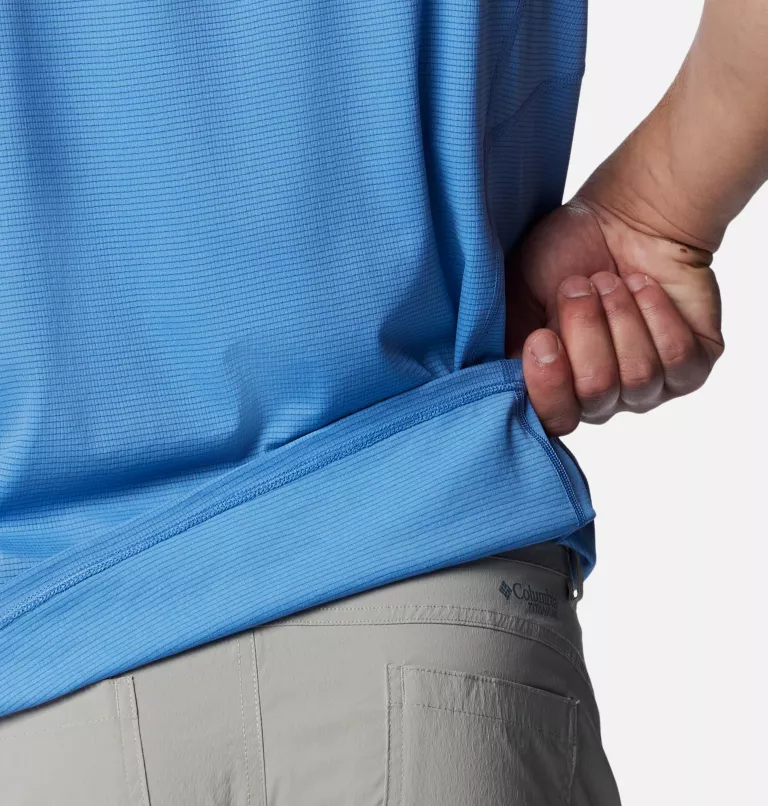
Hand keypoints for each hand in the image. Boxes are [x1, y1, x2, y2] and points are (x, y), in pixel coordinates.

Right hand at [504, 195, 724, 434]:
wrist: (622, 219)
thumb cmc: (565, 257)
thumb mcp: (517, 295)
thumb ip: (505, 341)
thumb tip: (504, 375)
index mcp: (557, 387)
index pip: (554, 419)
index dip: (548, 385)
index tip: (543, 336)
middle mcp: (603, 397)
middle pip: (596, 392)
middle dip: (586, 330)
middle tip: (579, 286)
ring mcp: (650, 386)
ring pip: (639, 375)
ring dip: (620, 316)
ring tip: (612, 280)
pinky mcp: (692, 365)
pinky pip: (677, 357)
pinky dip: (656, 314)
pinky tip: (642, 287)